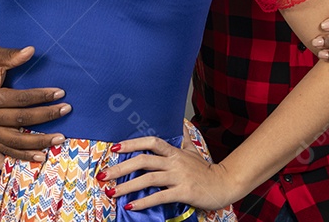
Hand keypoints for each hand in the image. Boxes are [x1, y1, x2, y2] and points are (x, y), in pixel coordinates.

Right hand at [0, 45, 70, 160]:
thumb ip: (11, 55)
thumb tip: (31, 50)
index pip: (18, 98)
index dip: (40, 96)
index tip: (60, 93)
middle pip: (19, 120)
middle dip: (46, 116)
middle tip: (66, 109)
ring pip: (14, 141)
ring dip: (38, 141)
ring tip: (60, 138)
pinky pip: (7, 151)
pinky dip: (24, 155)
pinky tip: (41, 156)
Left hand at [101, 137, 236, 212]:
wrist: (224, 184)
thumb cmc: (206, 170)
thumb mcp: (194, 151)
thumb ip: (183, 139)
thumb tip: (180, 123)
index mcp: (174, 152)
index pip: (150, 142)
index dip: (132, 144)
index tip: (115, 148)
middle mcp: (174, 162)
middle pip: (143, 160)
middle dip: (121, 167)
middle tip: (103, 175)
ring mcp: (178, 176)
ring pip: (148, 178)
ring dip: (127, 186)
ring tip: (111, 192)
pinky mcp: (183, 191)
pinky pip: (159, 196)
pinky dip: (144, 201)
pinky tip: (131, 205)